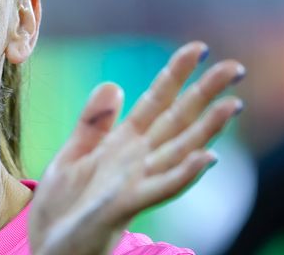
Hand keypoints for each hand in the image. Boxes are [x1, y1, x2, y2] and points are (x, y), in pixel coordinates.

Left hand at [28, 41, 244, 254]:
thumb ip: (93, 124)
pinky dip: (184, 174)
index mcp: (122, 146)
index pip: (155, 103)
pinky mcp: (124, 206)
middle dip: (204, 94)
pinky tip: (207, 158)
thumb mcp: (71, 156)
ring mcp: (134, 184)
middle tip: (235, 68)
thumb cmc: (62, 209)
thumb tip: (116, 83)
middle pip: (176, 121)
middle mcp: (136, 162)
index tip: (197, 48)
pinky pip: (160, 188)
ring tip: (232, 105)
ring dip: (206, 130)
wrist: (48, 248)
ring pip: (177, 151)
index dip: (175, 75)